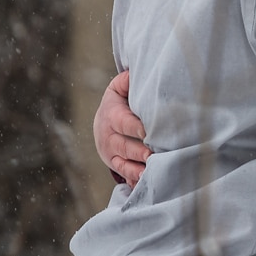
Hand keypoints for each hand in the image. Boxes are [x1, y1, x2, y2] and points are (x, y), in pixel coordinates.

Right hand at [94, 69, 148, 186]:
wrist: (102, 122)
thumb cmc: (119, 102)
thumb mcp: (120, 88)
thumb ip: (127, 80)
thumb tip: (136, 72)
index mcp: (111, 116)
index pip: (123, 122)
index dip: (135, 127)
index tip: (148, 131)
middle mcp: (108, 137)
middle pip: (123, 146)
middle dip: (138, 151)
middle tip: (153, 155)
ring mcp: (111, 153)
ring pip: (123, 162)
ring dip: (137, 168)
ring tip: (151, 171)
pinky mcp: (116, 164)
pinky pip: (124, 174)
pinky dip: (134, 180)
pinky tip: (146, 183)